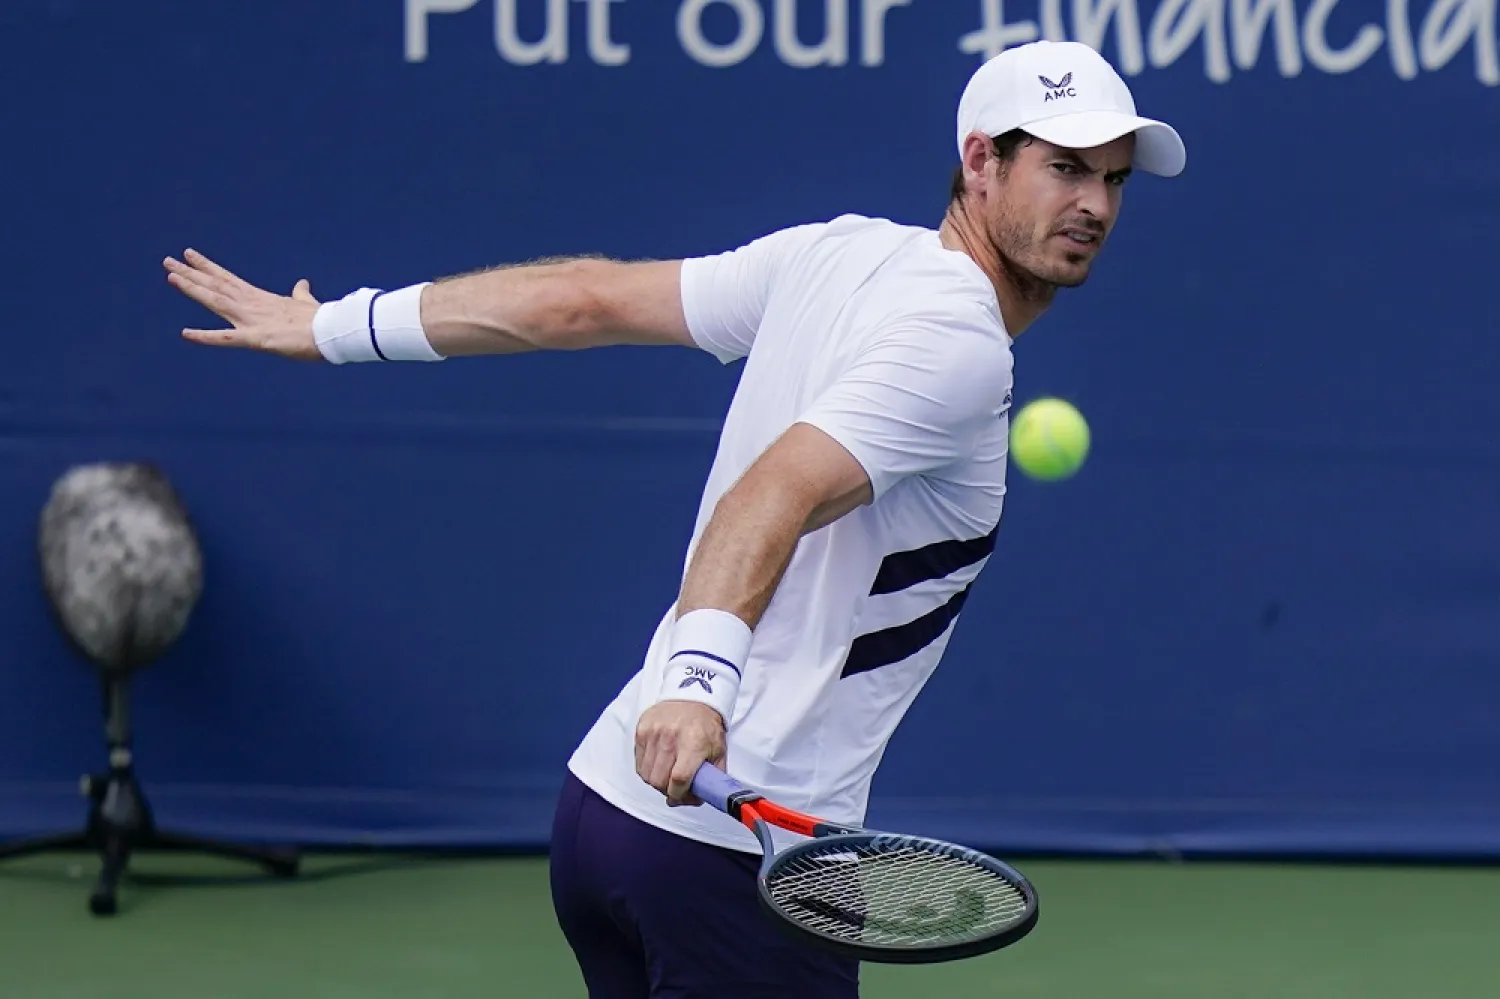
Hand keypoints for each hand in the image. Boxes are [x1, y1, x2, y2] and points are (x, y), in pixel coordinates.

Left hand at [164, 249, 322, 359]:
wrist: (333, 331)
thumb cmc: (322, 320)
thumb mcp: (307, 304)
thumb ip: (300, 295)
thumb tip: (302, 284)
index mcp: (261, 298)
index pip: (228, 279)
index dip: (207, 267)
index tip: (189, 254)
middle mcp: (251, 305)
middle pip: (216, 286)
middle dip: (191, 273)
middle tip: (168, 260)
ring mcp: (252, 320)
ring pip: (216, 301)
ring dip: (193, 289)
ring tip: (172, 276)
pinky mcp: (256, 338)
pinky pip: (226, 339)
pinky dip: (205, 337)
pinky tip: (186, 334)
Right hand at [634, 701, 726, 805]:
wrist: (692, 696)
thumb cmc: (706, 725)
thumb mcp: (718, 750)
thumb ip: (714, 776)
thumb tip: (701, 798)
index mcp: (694, 743)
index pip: (679, 779)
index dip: (680, 795)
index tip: (683, 797)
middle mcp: (671, 737)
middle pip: (659, 780)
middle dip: (667, 791)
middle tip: (675, 788)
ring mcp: (653, 733)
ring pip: (646, 774)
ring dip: (656, 782)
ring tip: (667, 776)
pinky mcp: (642, 730)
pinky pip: (639, 762)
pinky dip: (647, 769)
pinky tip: (658, 765)